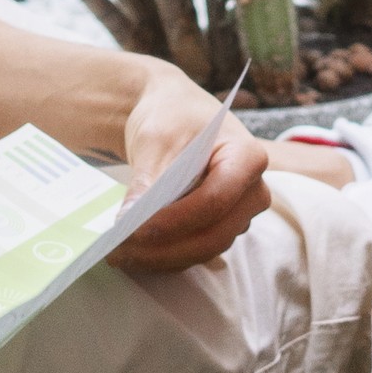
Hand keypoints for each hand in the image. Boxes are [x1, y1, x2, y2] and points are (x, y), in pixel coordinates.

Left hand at [114, 73, 271, 270]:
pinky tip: (132, 253)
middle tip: (119, 250)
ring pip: (204, 249)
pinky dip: (165, 256)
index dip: (174, 221)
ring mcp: (241, 214)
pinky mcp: (222, 228)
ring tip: (118, 255)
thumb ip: (148, 179)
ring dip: (162, 257)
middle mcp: (253, 190)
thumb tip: (130, 218)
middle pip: (213, 234)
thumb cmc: (173, 118)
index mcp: (248, 157)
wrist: (176, 115)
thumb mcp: (157, 139)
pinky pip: (196, 251)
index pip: (214, 200)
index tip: (133, 230)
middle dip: (165, 247)